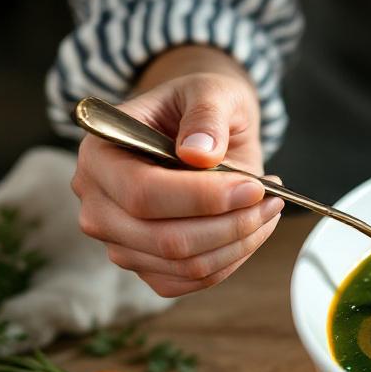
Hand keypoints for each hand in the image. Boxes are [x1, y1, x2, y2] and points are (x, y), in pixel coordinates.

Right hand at [71, 47, 282, 295]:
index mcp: (100, 154)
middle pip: (164, 239)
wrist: (198, 127)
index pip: (142, 194)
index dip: (204, 198)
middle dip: (230, 224)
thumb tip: (200, 152)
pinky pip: (190, 280)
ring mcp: (118, 239)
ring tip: (269, 207)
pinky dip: (231, 259)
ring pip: (184, 265)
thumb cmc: (198, 106)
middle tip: (273, 199)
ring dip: (239, 243)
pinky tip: (252, 228)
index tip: (254, 187)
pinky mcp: (145, 263)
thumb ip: (205, 116)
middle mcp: (97, 203)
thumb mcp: (208, 92)